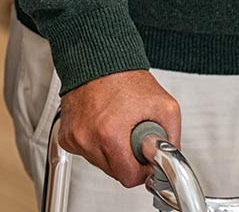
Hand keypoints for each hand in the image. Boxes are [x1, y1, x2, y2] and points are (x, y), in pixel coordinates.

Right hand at [58, 70, 181, 187]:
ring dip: (109, 151)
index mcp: (110, 134)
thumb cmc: (126, 78)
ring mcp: (75, 136)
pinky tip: (101, 124)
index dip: (141, 170)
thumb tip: (168, 161)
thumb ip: (172, 140)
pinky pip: (85, 151)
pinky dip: (94, 143)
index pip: (128, 177)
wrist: (99, 60)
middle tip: (130, 136)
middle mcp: (88, 137)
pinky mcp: (66, 134)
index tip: (143, 158)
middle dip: (125, 159)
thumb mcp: (165, 108)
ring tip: (115, 126)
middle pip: (113, 172)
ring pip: (99, 163)